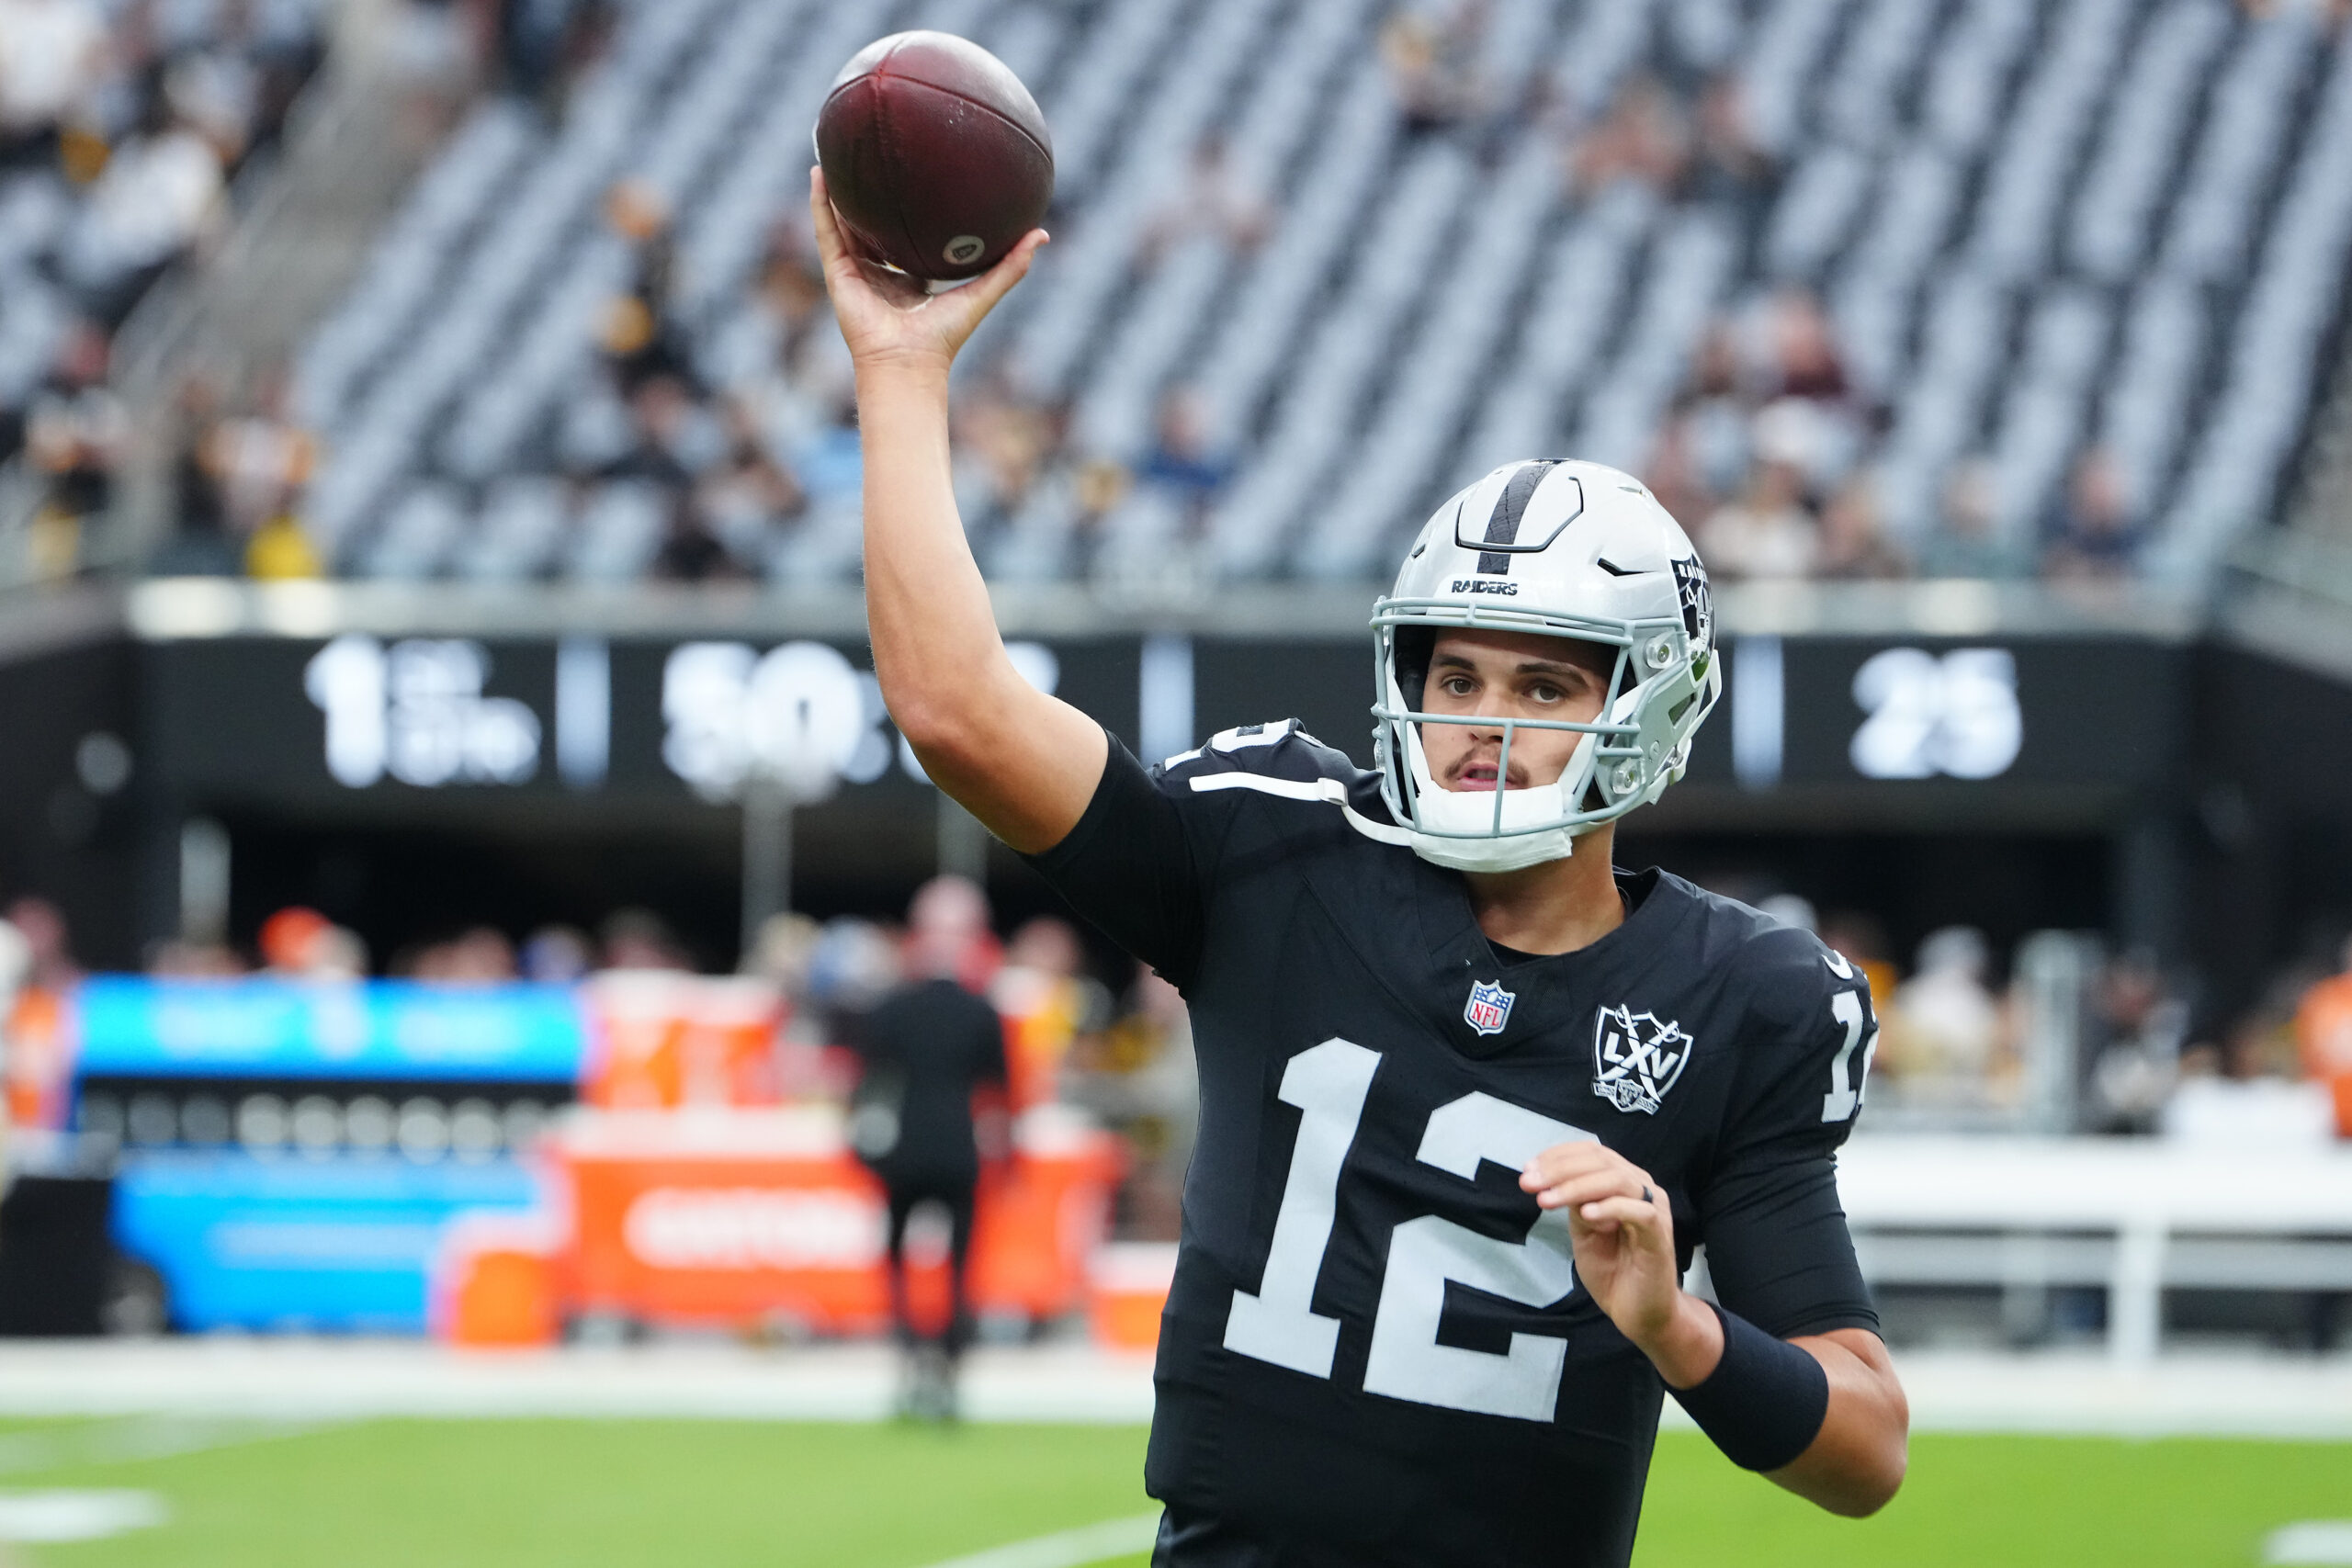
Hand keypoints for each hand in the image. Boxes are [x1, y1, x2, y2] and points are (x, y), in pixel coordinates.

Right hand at [810, 167, 1047, 376]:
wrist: (908, 362)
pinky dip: (820, 204)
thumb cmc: (944, 337)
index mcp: (909, 278)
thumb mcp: (982, 294)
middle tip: (876, 155)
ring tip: (838, 153)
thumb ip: (1011, 267)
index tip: (917, 176)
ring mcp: (856, 272)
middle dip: (870, 194)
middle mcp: (880, 272)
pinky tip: (819, 174)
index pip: (907, 237)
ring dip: (838, 190)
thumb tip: (1042, 235)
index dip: (910, 209)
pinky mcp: (837, 273)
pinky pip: (826, 231)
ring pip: (843, 223)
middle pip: (872, 225)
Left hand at [1521, 1140, 1719, 1385]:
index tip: (1528, 1170)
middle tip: (1530, 1184)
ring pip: (1616, 1180)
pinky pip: (1638, 1211)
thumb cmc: (1613, 1270)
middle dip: (1560, 1169)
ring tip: (1547, 1200)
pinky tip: (1586, 1215)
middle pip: (1601, 1161)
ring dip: (1576, 1186)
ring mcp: (1654, 1208)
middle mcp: (1641, 1187)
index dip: (1558, 1156)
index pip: (1592, 1152)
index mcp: (1622, 1181)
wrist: (1639, 1312)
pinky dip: (1609, 1208)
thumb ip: (1574, 1203)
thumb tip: (1552, 1180)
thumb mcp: (1583, 1231)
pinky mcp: (1660, 1232)